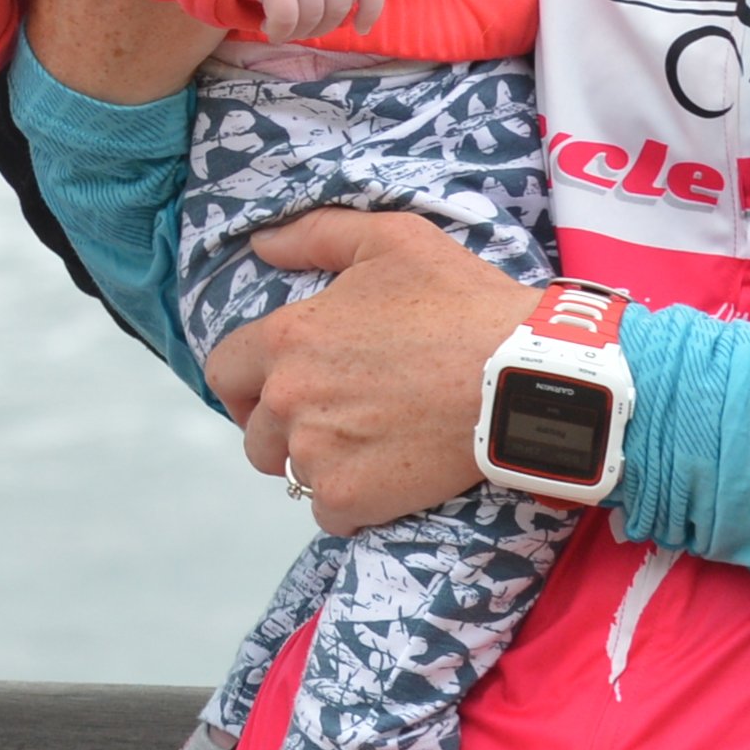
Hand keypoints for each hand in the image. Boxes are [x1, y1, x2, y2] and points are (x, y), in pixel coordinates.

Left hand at [200, 209, 534, 533]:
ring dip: (323, 466)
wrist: (524, 378)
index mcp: (289, 337)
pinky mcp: (350, 497)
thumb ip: (316, 235)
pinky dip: (354, 504)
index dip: (246, 385)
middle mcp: (290, 398)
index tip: (274, 393)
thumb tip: (261, 244)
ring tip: (374, 446)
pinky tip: (390, 478)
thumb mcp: (392, 240)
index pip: (225, 374)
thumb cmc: (465, 303)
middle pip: (256, 436)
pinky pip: (329, 514)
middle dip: (286, 432)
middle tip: (339, 421)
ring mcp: (316, 452)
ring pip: (294, 474)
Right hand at [245, 0, 384, 45]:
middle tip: (307, 28)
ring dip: (300, 33)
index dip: (372, 11)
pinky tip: (271, 28)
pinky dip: (280, 32)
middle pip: (340, 7)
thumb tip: (352, 18)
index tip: (361, 28)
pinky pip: (287, 19)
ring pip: (313, 17)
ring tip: (287, 29)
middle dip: (324, 27)